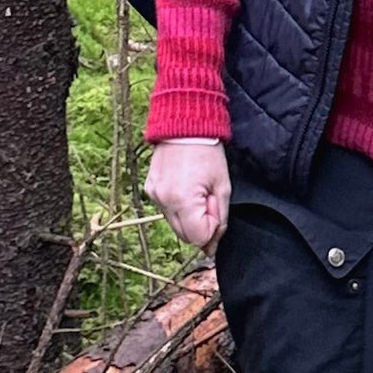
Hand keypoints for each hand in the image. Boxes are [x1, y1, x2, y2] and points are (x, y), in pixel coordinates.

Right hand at [146, 139, 230, 255]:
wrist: (185, 126)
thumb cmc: (209, 154)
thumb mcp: (223, 186)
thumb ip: (220, 217)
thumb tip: (211, 246)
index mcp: (182, 200)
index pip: (197, 237)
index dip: (212, 227)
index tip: (216, 205)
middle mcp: (163, 201)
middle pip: (184, 235)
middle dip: (200, 225)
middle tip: (209, 199)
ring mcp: (153, 195)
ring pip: (174, 224)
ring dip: (189, 217)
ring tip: (198, 191)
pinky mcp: (149, 189)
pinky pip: (166, 210)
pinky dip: (178, 207)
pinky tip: (186, 188)